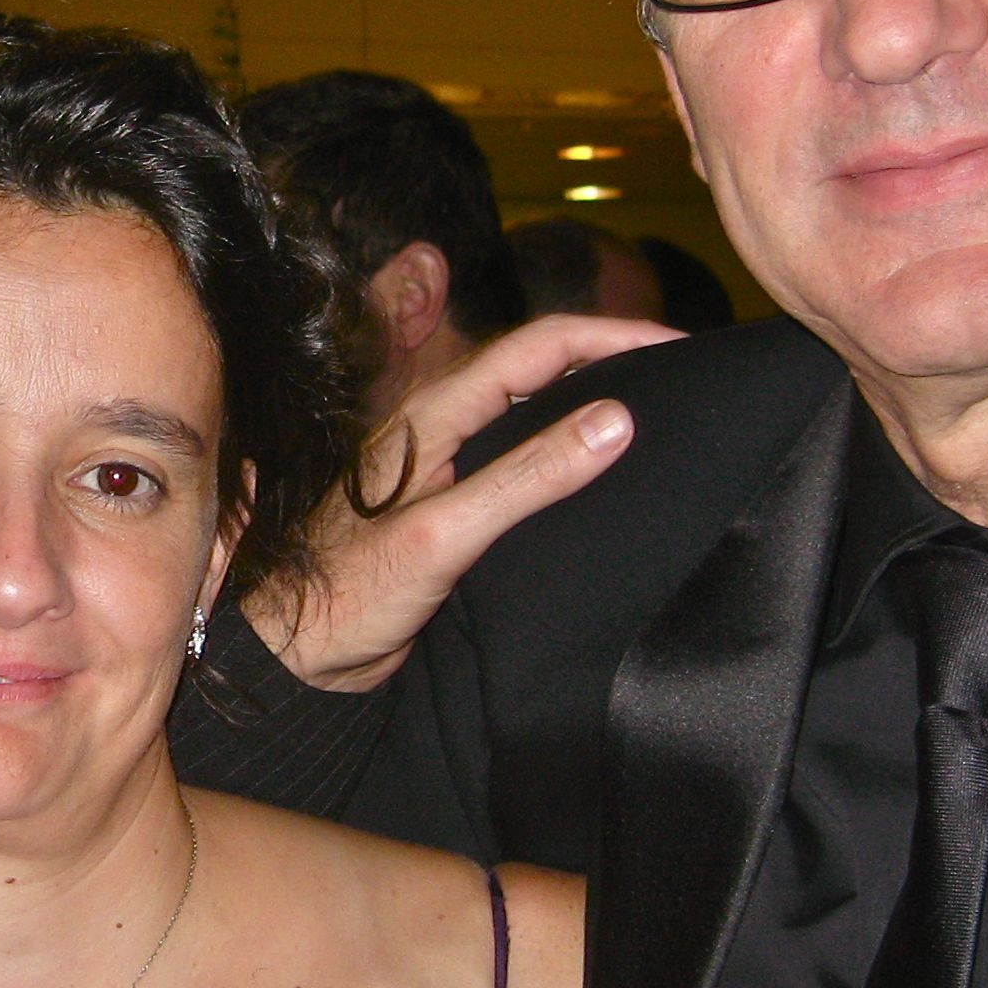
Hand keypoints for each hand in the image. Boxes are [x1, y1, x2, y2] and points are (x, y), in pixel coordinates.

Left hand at [249, 313, 675, 691]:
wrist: (301, 654)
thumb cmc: (350, 593)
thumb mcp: (445, 534)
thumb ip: (528, 477)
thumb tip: (616, 418)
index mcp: (436, 413)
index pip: (538, 347)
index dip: (611, 334)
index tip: (679, 341)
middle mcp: (445, 425)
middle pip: (543, 368)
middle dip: (613, 357)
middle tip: (686, 370)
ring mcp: (453, 464)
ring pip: (537, 411)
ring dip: (595, 401)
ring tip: (665, 408)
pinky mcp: (461, 505)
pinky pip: (528, 460)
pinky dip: (573, 451)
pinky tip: (609, 470)